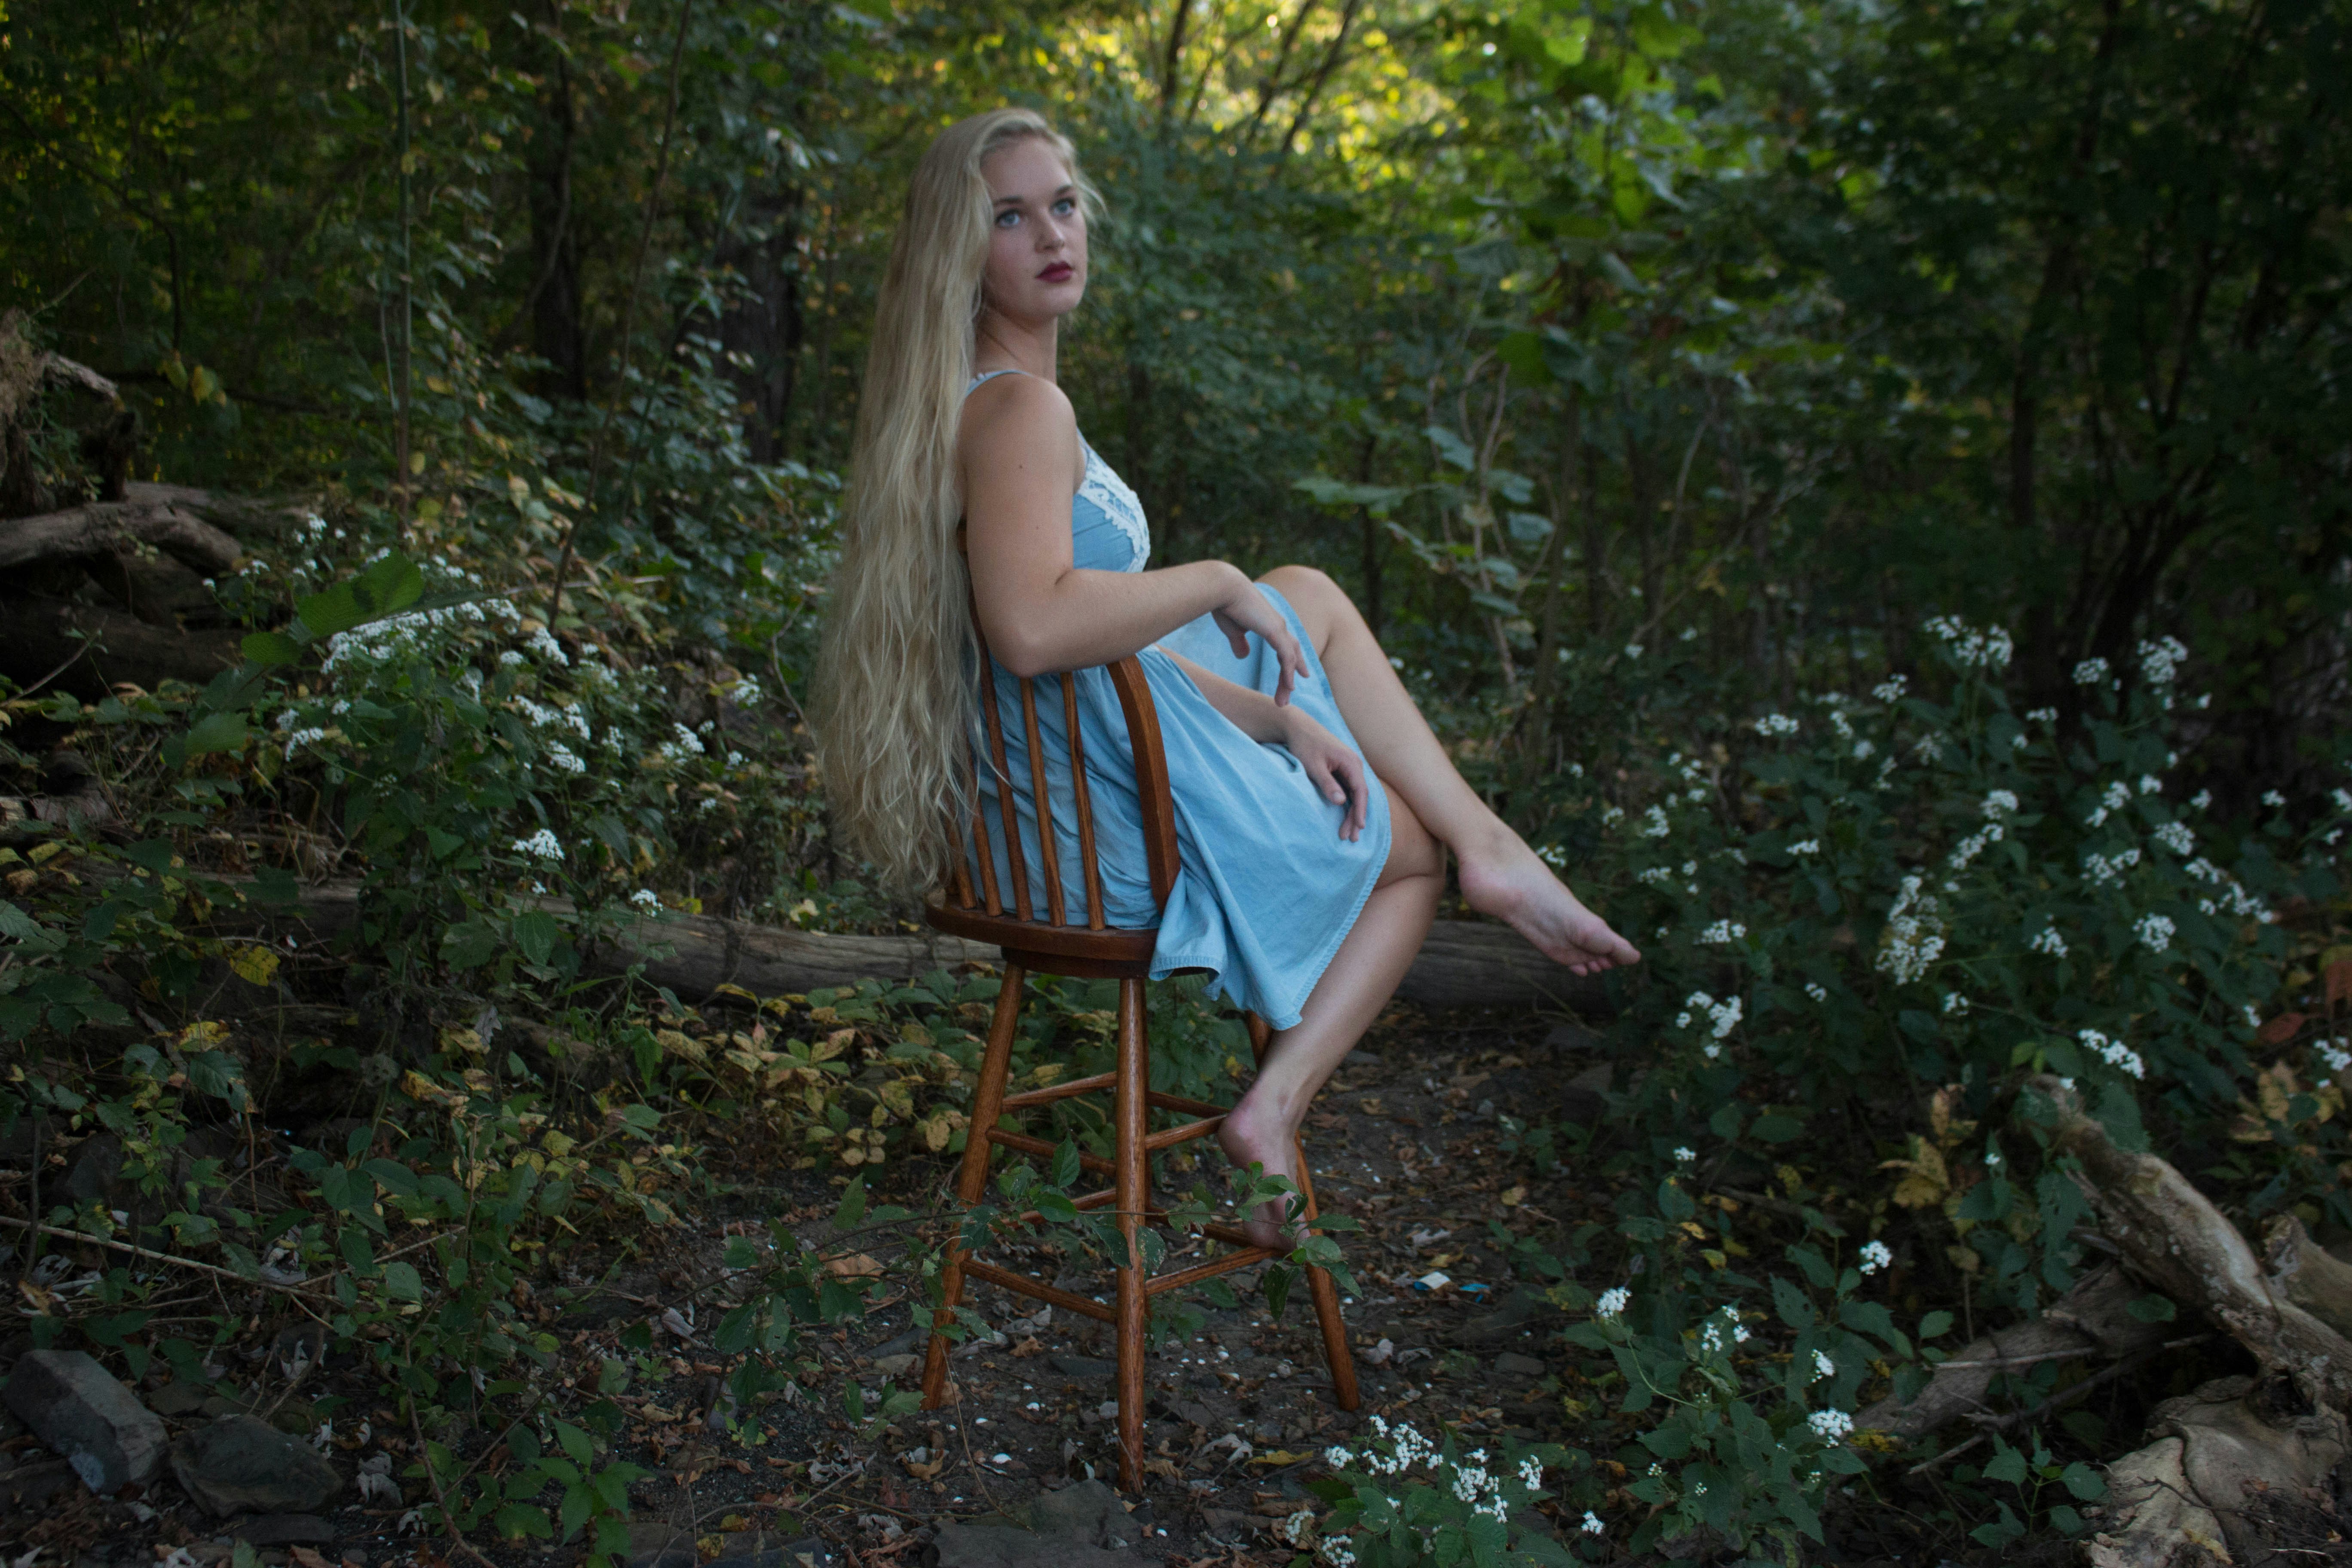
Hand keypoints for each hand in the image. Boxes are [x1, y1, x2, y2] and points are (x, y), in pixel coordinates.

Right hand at [1208, 568, 1308, 706]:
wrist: (1224, 589)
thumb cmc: (1225, 605)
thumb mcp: (1234, 630)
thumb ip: (1239, 642)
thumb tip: (1243, 655)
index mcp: (1270, 624)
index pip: (1285, 647)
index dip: (1290, 663)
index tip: (1291, 680)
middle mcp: (1278, 626)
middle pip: (1291, 656)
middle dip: (1291, 676)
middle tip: (1288, 696)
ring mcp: (1279, 628)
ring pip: (1290, 660)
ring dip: (1287, 682)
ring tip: (1283, 702)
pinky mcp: (1275, 631)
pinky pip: (1287, 657)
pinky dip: (1288, 673)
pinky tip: (1289, 686)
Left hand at [1280, 708, 1370, 840]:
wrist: (1297, 726)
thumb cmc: (1304, 745)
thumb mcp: (1313, 766)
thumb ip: (1327, 784)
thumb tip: (1341, 802)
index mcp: (1350, 762)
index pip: (1360, 790)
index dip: (1360, 811)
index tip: (1358, 827)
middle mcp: (1353, 764)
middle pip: (1359, 795)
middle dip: (1356, 817)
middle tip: (1351, 839)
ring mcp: (1348, 767)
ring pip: (1354, 794)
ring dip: (1351, 813)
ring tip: (1347, 834)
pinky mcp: (1341, 769)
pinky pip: (1348, 790)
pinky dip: (1346, 805)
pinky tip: (1344, 818)